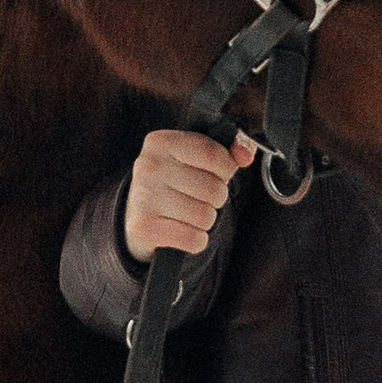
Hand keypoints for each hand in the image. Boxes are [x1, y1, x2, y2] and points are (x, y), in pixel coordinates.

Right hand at [125, 127, 253, 261]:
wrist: (136, 213)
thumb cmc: (174, 180)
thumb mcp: (196, 157)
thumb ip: (228, 150)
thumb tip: (245, 155)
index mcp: (161, 141)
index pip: (214, 155)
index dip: (226, 169)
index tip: (217, 173)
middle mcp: (148, 166)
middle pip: (214, 189)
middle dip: (216, 197)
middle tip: (199, 197)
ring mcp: (144, 197)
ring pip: (206, 216)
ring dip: (205, 220)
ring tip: (189, 213)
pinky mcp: (143, 227)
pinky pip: (194, 239)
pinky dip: (196, 240)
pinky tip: (183, 230)